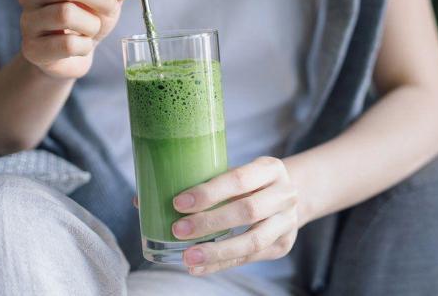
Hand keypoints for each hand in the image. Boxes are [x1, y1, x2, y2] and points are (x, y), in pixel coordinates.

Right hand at [17, 0, 146, 78]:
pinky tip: (82, 46)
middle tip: (111, 10)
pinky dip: (85, 46)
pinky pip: (67, 44)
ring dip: (92, 25)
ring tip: (91, 30)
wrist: (69, 56)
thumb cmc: (85, 20)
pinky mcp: (32, 49)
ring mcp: (27, 20)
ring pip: (67, 14)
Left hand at [172, 157, 298, 274]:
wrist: (286, 198)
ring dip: (217, 251)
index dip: (209, 192)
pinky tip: (199, 267)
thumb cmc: (250, 183)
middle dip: (210, 222)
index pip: (239, 179)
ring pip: (253, 241)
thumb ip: (205, 183)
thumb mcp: (237, 173)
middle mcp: (285, 194)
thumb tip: (150, 200)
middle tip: (178, 229)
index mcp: (270, 169)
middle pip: (248, 210)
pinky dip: (221, 264)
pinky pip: (250, 258)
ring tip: (188, 257)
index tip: (179, 203)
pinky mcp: (283, 245)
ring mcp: (287, 222)